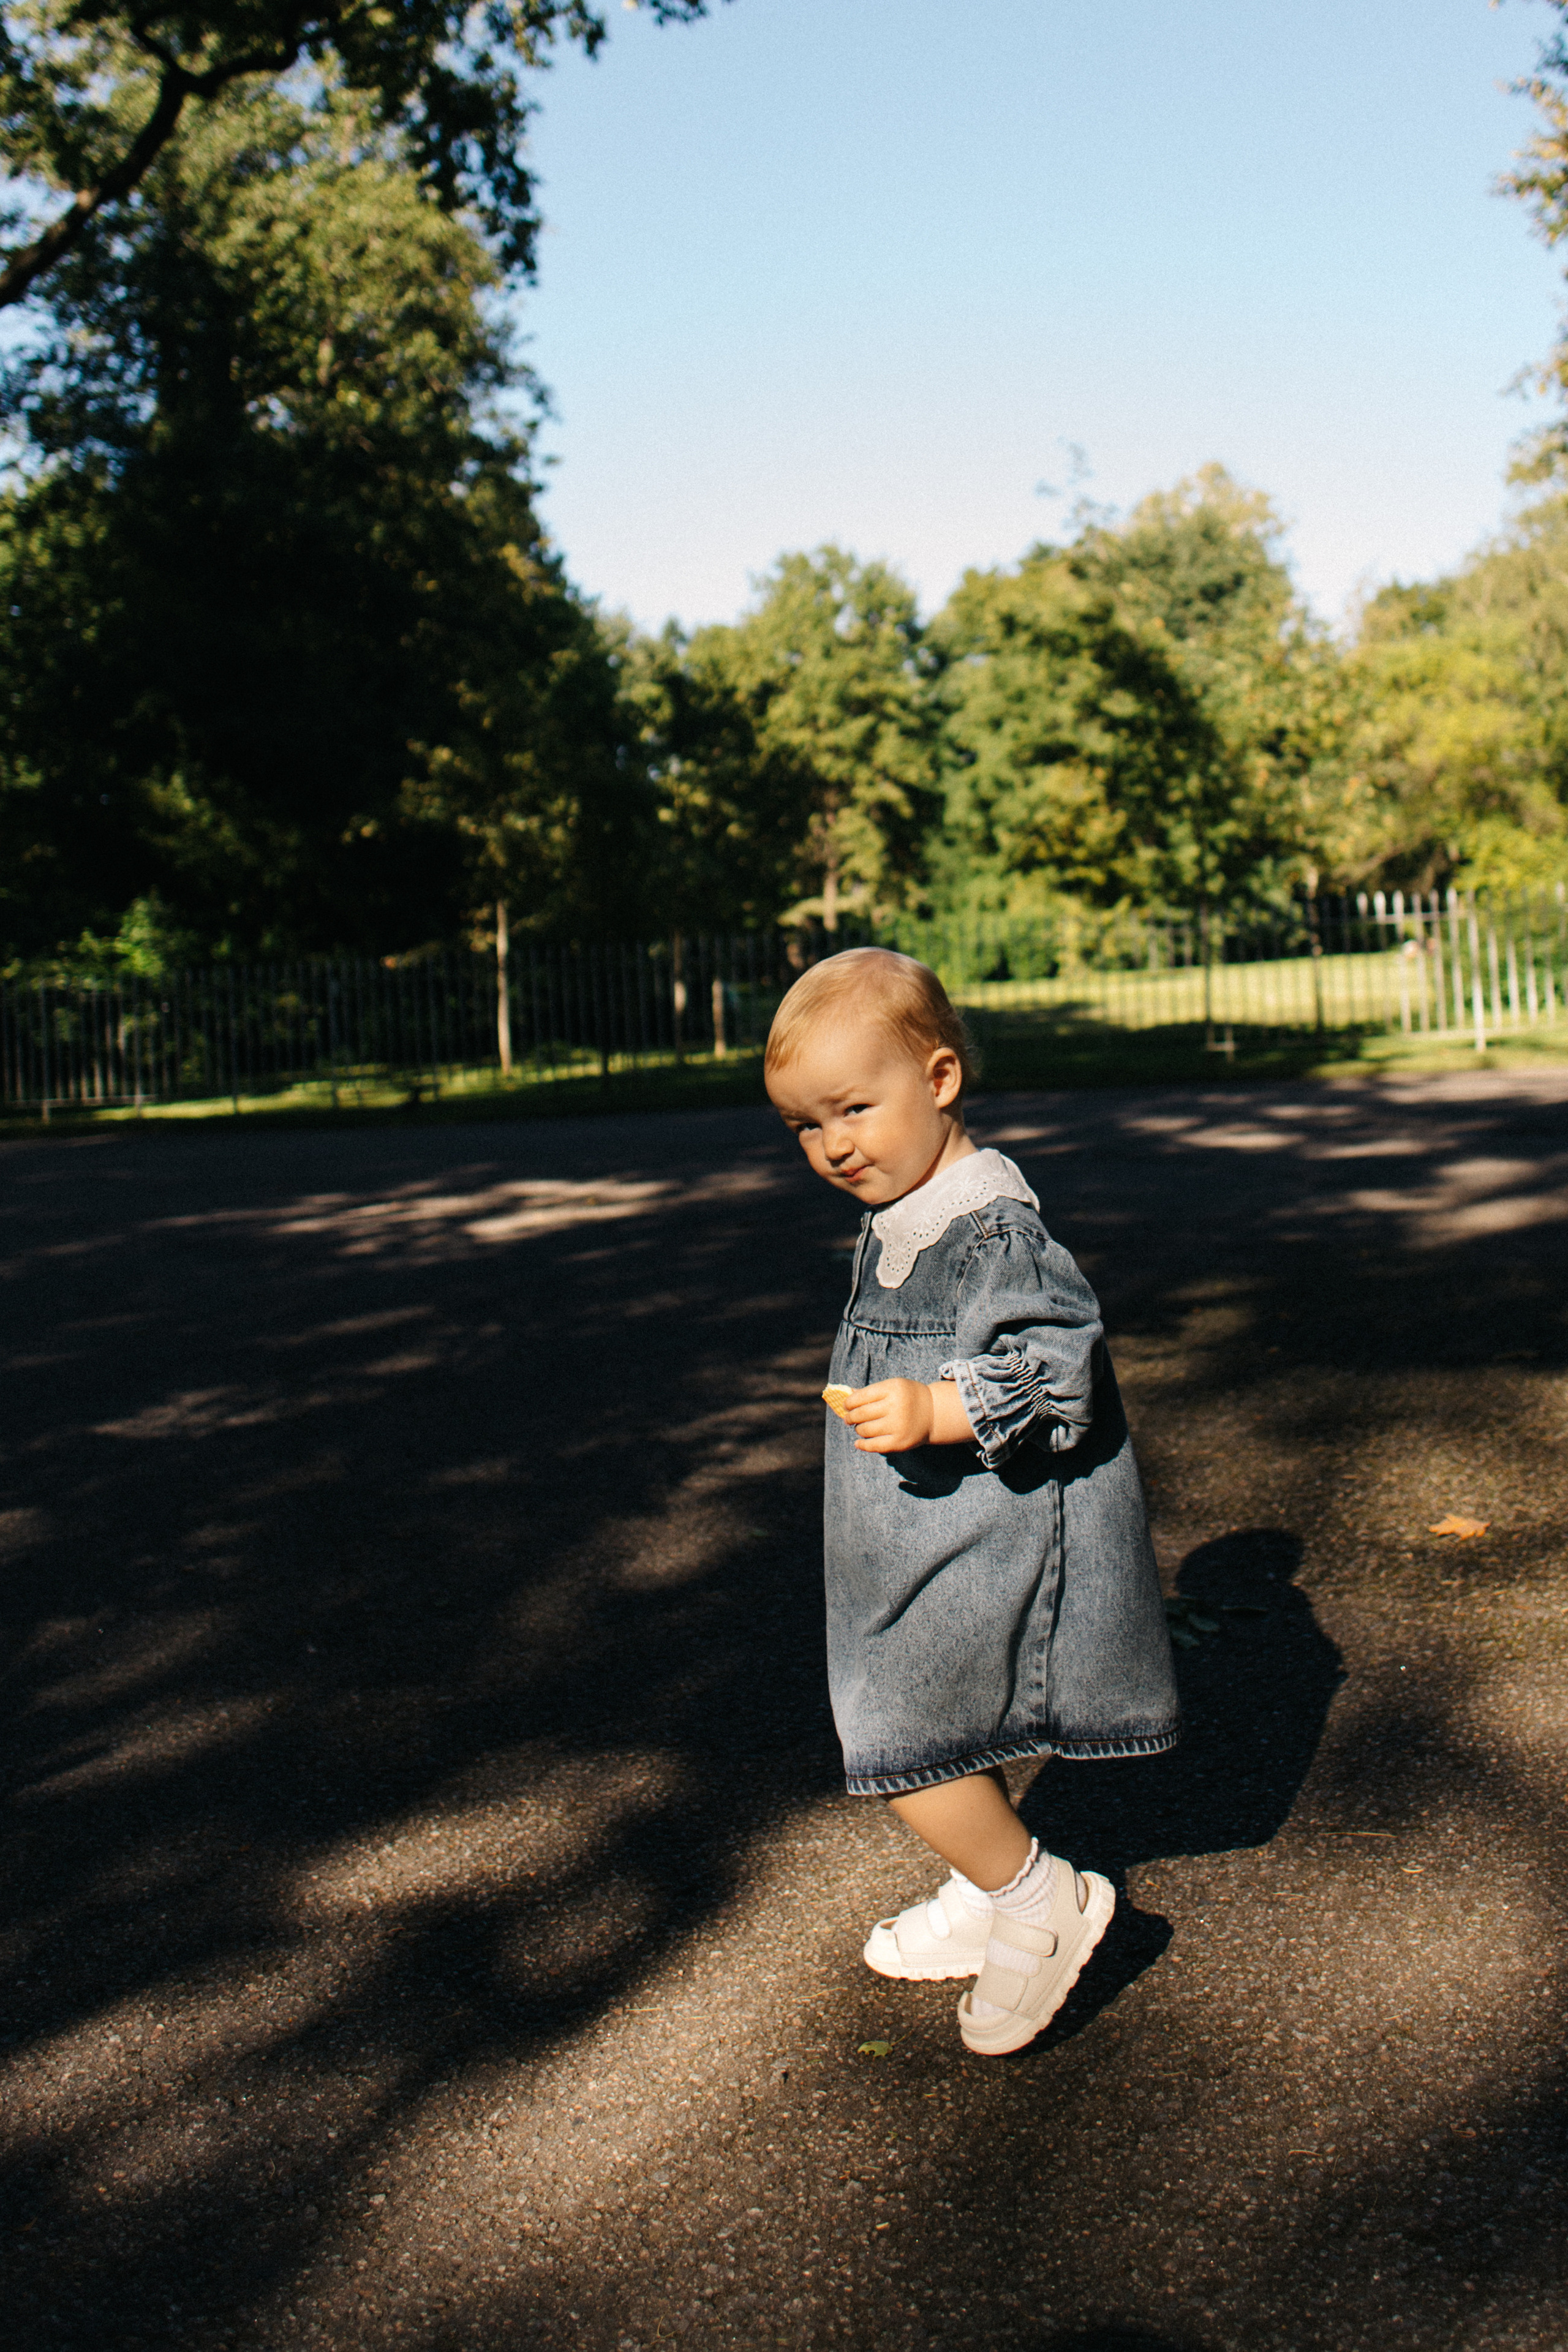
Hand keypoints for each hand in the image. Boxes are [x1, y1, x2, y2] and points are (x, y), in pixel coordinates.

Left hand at [843, 1379, 973, 1452]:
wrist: (935, 1413)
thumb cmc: (909, 1397)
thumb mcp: (893, 1387)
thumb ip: (870, 1392)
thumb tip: (846, 1396)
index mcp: (893, 1388)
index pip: (860, 1397)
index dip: (848, 1403)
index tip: (846, 1405)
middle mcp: (896, 1406)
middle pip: (861, 1414)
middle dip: (850, 1417)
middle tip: (848, 1418)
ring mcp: (898, 1426)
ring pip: (865, 1430)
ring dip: (858, 1429)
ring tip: (860, 1427)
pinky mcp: (900, 1442)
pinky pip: (874, 1446)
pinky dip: (862, 1445)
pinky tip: (858, 1442)